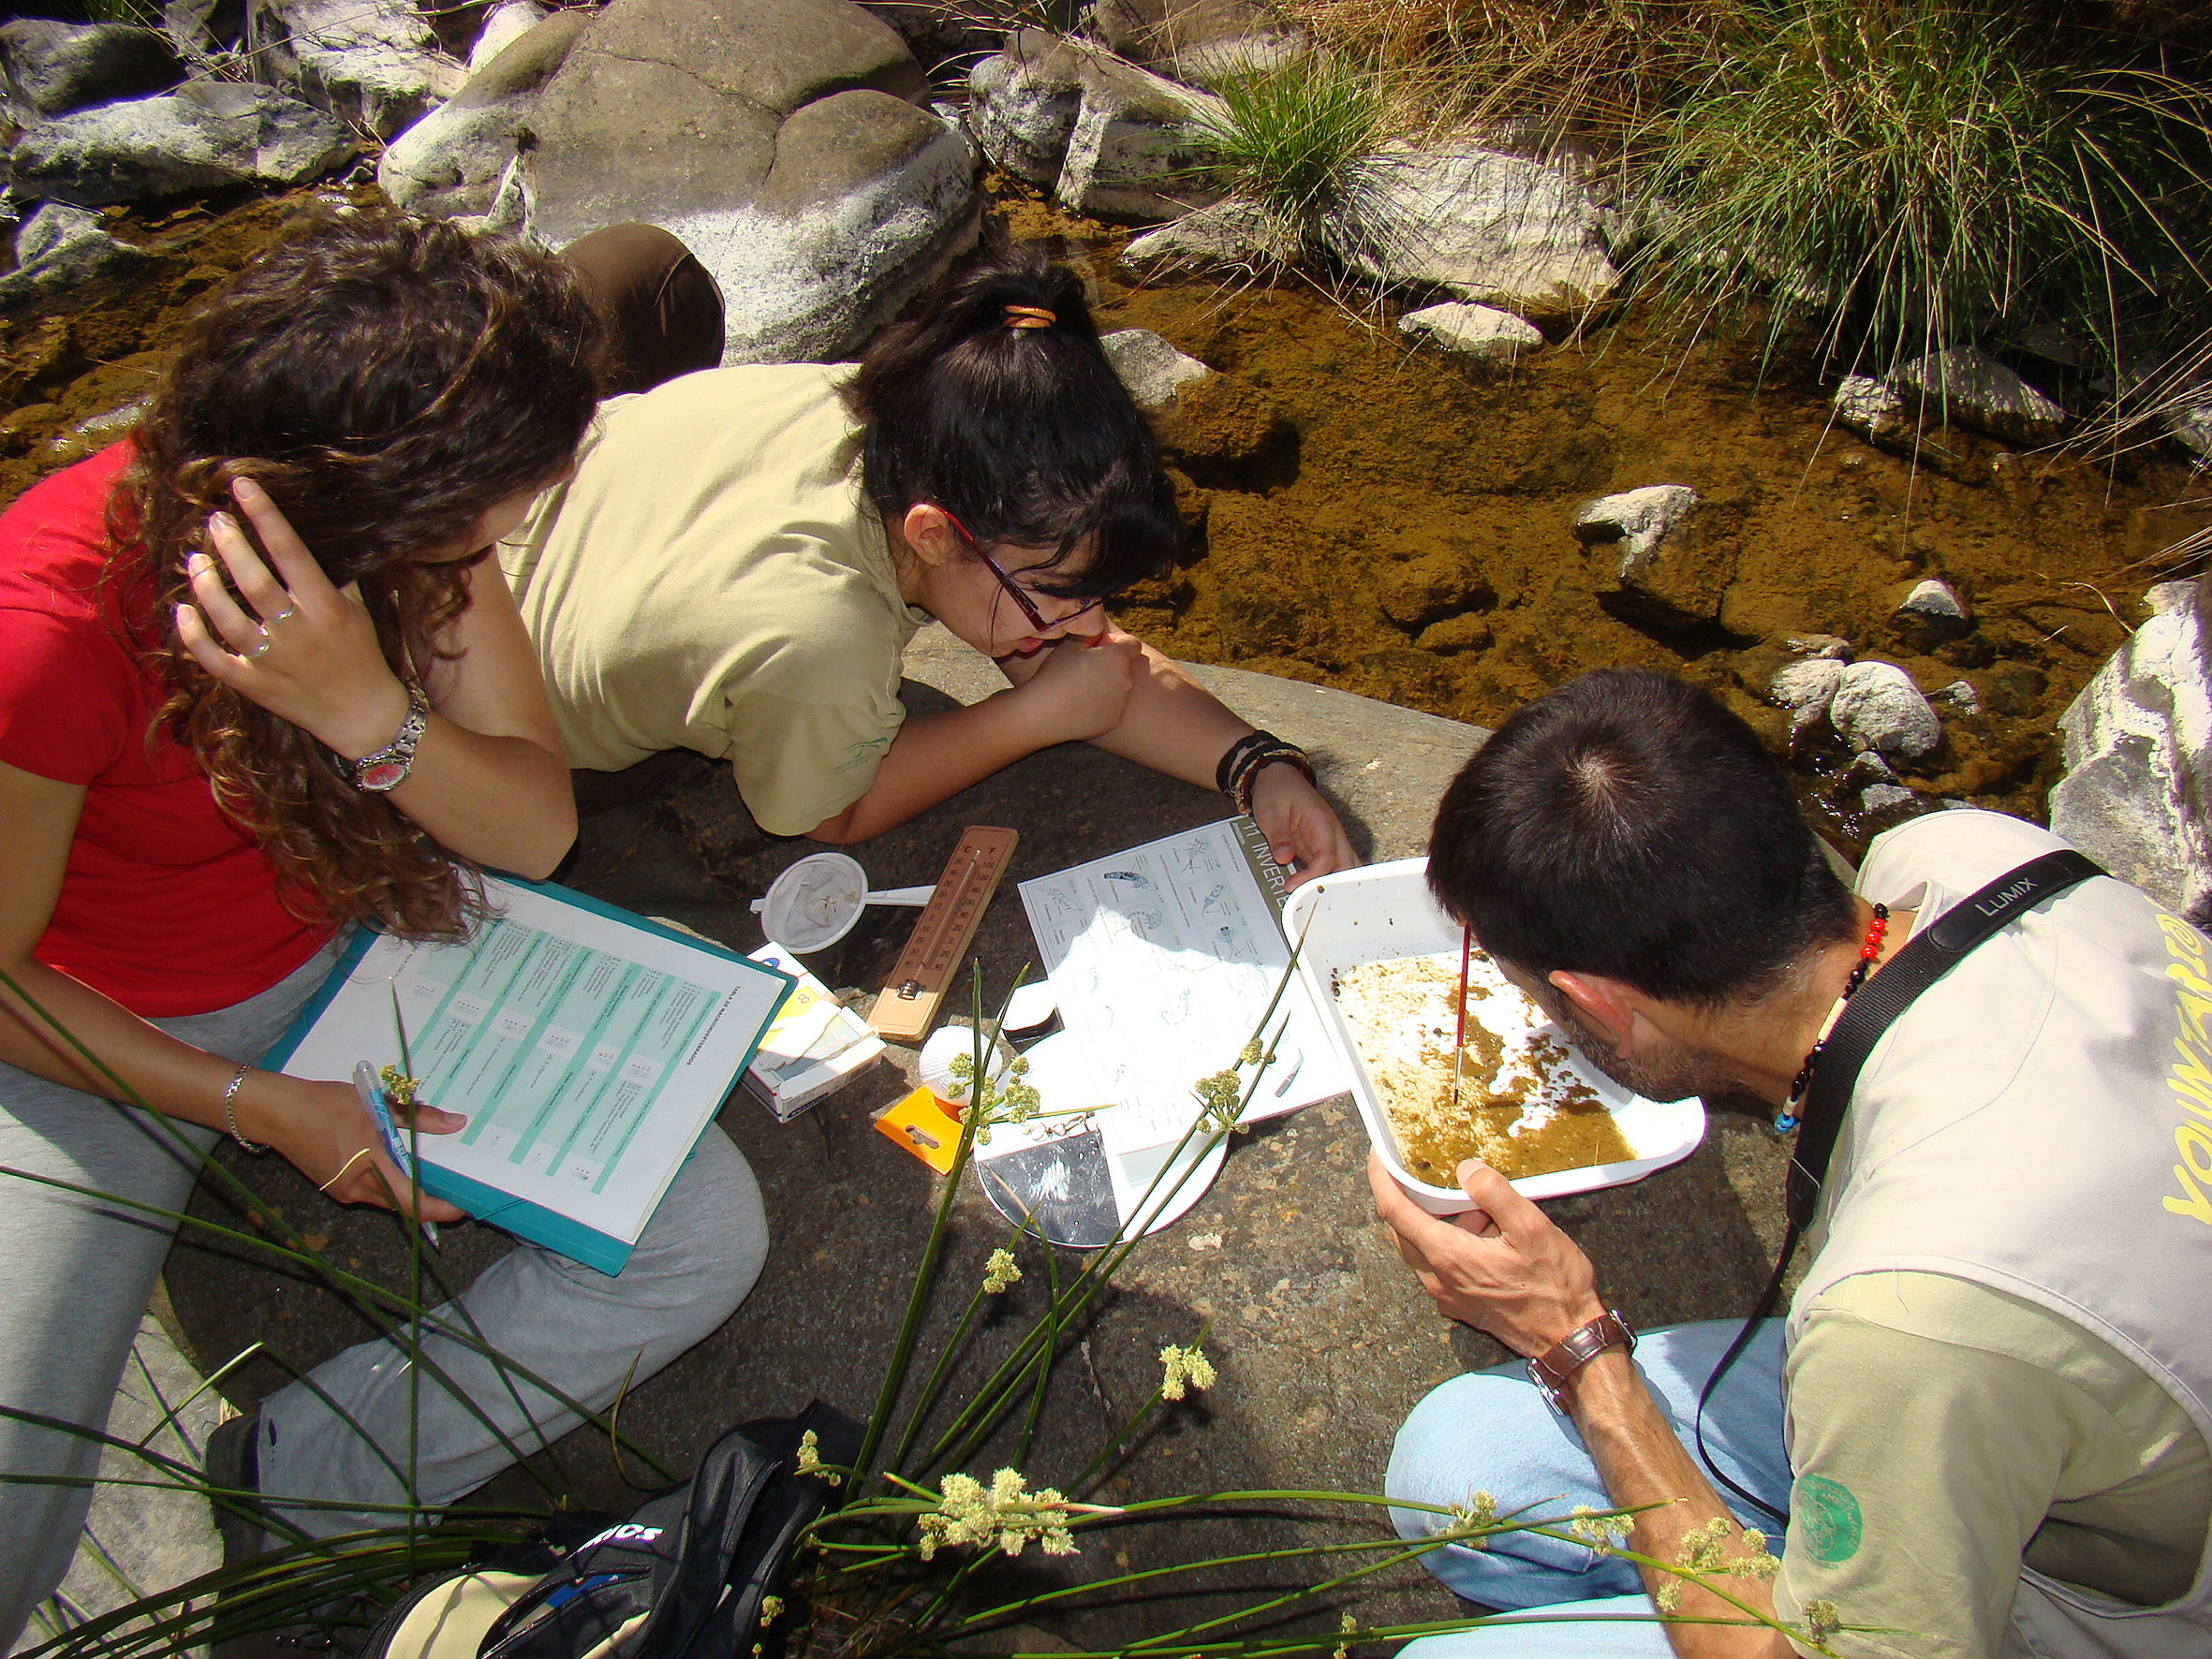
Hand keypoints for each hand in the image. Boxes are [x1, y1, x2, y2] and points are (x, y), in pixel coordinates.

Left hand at [173, 478, 411, 758]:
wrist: (362, 716)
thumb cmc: (361, 656)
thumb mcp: (358, 611)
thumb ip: (334, 577)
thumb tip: (300, 540)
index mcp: (325, 608)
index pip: (290, 552)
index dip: (264, 515)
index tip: (242, 486)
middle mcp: (297, 632)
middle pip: (252, 580)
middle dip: (229, 544)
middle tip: (214, 522)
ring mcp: (272, 661)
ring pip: (226, 617)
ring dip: (205, 585)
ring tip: (196, 561)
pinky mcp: (254, 685)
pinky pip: (213, 658)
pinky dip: (193, 635)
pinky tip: (184, 611)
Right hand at [267, 1076, 467, 1223]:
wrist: (275, 1112)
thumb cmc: (325, 1106)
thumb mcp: (375, 1105)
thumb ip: (417, 1117)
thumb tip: (454, 1123)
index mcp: (369, 1169)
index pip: (411, 1202)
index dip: (439, 1210)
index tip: (462, 1207)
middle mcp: (355, 1189)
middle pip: (399, 1204)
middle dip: (426, 1200)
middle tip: (452, 1186)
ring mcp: (341, 1190)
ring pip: (383, 1198)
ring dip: (405, 1190)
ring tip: (429, 1173)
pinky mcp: (332, 1185)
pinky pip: (367, 1191)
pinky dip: (385, 1182)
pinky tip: (395, 1163)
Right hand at [1006, 628, 1140, 743]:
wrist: (1042, 713)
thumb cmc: (1055, 674)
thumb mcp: (1070, 644)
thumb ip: (1091, 635)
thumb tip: (1099, 637)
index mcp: (1118, 658)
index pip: (1132, 644)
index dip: (1117, 642)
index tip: (1099, 646)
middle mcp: (1126, 681)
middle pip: (1126, 667)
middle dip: (1111, 664)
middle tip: (1086, 667)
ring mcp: (1121, 704)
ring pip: (1119, 688)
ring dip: (1107, 685)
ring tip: (1080, 688)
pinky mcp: (1113, 721)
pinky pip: (1111, 708)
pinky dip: (1101, 705)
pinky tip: (1080, 704)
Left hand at [1247, 762, 1355, 890]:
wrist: (1277, 776)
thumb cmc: (1277, 790)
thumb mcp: (1271, 811)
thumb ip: (1278, 835)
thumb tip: (1284, 858)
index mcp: (1323, 822)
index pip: (1327, 857)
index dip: (1312, 876)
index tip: (1292, 886)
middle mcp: (1332, 833)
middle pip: (1347, 866)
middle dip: (1335, 886)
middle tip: (1313, 901)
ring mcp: (1329, 840)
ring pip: (1344, 867)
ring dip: (1334, 883)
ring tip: (1316, 900)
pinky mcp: (1321, 846)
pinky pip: (1329, 866)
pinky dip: (1324, 878)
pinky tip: (1312, 890)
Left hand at [1368, 1152, 1603, 1356]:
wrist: (1568, 1339)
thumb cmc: (1555, 1287)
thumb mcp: (1532, 1229)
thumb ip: (1495, 1193)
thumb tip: (1466, 1169)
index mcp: (1448, 1256)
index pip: (1394, 1211)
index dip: (1381, 1177)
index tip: (1380, 1154)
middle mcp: (1438, 1278)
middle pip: (1400, 1229)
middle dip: (1409, 1196)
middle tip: (1425, 1170)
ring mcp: (1446, 1295)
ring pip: (1420, 1247)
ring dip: (1437, 1221)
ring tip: (1476, 1207)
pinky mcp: (1458, 1304)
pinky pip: (1437, 1265)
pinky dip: (1449, 1242)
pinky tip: (1484, 1233)